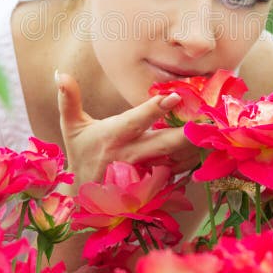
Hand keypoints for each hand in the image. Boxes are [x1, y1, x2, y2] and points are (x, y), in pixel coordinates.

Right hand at [55, 71, 200, 188]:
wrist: (85, 200)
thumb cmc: (81, 153)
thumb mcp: (71, 127)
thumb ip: (69, 99)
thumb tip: (60, 72)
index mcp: (112, 138)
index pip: (135, 121)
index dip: (154, 109)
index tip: (173, 96)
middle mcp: (130, 156)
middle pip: (163, 144)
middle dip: (185, 133)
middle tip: (206, 119)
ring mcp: (145, 174)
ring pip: (176, 160)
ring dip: (194, 147)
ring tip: (212, 129)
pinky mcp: (154, 187)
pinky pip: (178, 173)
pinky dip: (192, 161)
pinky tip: (205, 146)